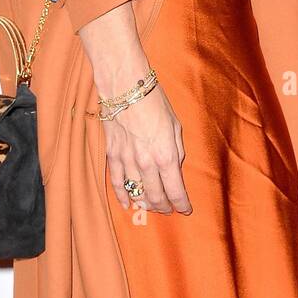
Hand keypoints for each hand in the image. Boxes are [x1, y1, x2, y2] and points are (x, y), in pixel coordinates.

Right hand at [77, 2, 191, 215]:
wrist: (125, 86)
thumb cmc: (154, 102)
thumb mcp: (175, 125)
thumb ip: (176, 150)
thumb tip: (174, 167)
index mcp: (166, 155)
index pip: (175, 190)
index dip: (181, 203)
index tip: (185, 209)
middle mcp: (146, 163)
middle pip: (155, 196)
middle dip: (164, 207)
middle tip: (169, 210)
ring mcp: (127, 161)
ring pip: (136, 193)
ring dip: (145, 203)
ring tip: (151, 207)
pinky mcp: (112, 155)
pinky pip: (117, 183)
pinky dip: (123, 196)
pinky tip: (128, 203)